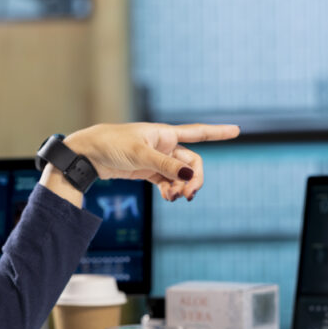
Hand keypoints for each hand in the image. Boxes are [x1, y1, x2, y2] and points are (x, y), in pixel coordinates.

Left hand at [62, 122, 239, 201]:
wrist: (89, 154)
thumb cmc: (113, 145)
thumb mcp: (140, 155)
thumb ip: (166, 166)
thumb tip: (190, 174)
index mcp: (166, 134)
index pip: (198, 132)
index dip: (218, 132)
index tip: (237, 130)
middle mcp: (165, 145)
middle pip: (192, 163)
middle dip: (194, 178)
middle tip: (189, 194)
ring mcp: (157, 159)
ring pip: (181, 175)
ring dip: (182, 187)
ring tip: (174, 198)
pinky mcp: (148, 171)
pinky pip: (168, 182)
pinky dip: (171, 191)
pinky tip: (169, 198)